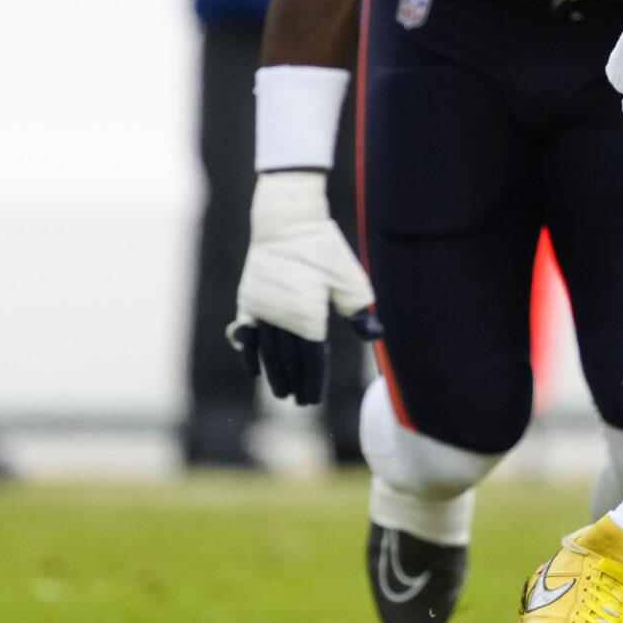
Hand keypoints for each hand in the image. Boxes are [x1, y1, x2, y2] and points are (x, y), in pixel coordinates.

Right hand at [229, 170, 380, 404]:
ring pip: (266, 350)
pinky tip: (251, 368)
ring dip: (273, 373)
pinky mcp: (248, 297)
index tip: (312, 399)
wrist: (286, 221)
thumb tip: (376, 337)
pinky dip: (248, 352)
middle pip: (287, 359)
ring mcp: (260, 309)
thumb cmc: (323, 249)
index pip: (310, 359)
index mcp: (307, 317)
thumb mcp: (350, 279)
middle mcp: (281, 318)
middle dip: (294, 381)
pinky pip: (246, 333)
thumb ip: (360, 311)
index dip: (312, 381)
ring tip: (279, 392)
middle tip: (298, 401)